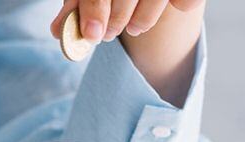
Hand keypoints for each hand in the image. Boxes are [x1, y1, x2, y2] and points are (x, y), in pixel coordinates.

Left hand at [50, 0, 203, 42]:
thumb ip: (76, 6)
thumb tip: (57, 31)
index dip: (94, 10)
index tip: (92, 35)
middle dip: (115, 19)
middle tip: (107, 36)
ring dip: (143, 19)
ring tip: (133, 29)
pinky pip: (187, 0)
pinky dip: (182, 4)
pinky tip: (174, 8)